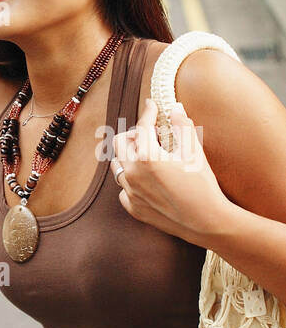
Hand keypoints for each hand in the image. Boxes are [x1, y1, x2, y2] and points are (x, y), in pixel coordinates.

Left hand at [110, 97, 230, 245]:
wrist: (207, 222)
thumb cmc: (202, 185)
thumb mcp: (194, 151)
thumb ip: (182, 126)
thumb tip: (175, 108)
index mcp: (146, 156)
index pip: (142, 126)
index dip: (149, 112)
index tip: (152, 105)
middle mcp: (132, 173)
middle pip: (120, 142)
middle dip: (135, 134)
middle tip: (152, 134)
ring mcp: (130, 192)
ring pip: (119, 164)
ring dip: (130, 156)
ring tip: (150, 156)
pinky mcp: (133, 207)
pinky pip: (124, 187)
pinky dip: (133, 180)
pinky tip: (149, 180)